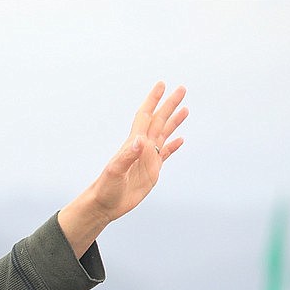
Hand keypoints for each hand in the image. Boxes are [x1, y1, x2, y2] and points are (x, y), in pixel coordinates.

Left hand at [59, 82, 187, 254]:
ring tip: (185, 109)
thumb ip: (127, 156)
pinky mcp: (152, 171)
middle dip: (169, 105)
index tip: (161, 85)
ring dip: (174, 121)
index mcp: (133, 144)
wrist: (104, 205)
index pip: (145, 117)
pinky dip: (173, 146)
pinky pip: (165, 154)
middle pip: (159, 121)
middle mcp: (141, 148)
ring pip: (164, 134)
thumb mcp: (115, 171)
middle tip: (181, 89)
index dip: (152, 100)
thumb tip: (140, 140)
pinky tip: (180, 140)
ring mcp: (147, 159)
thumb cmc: (106, 188)